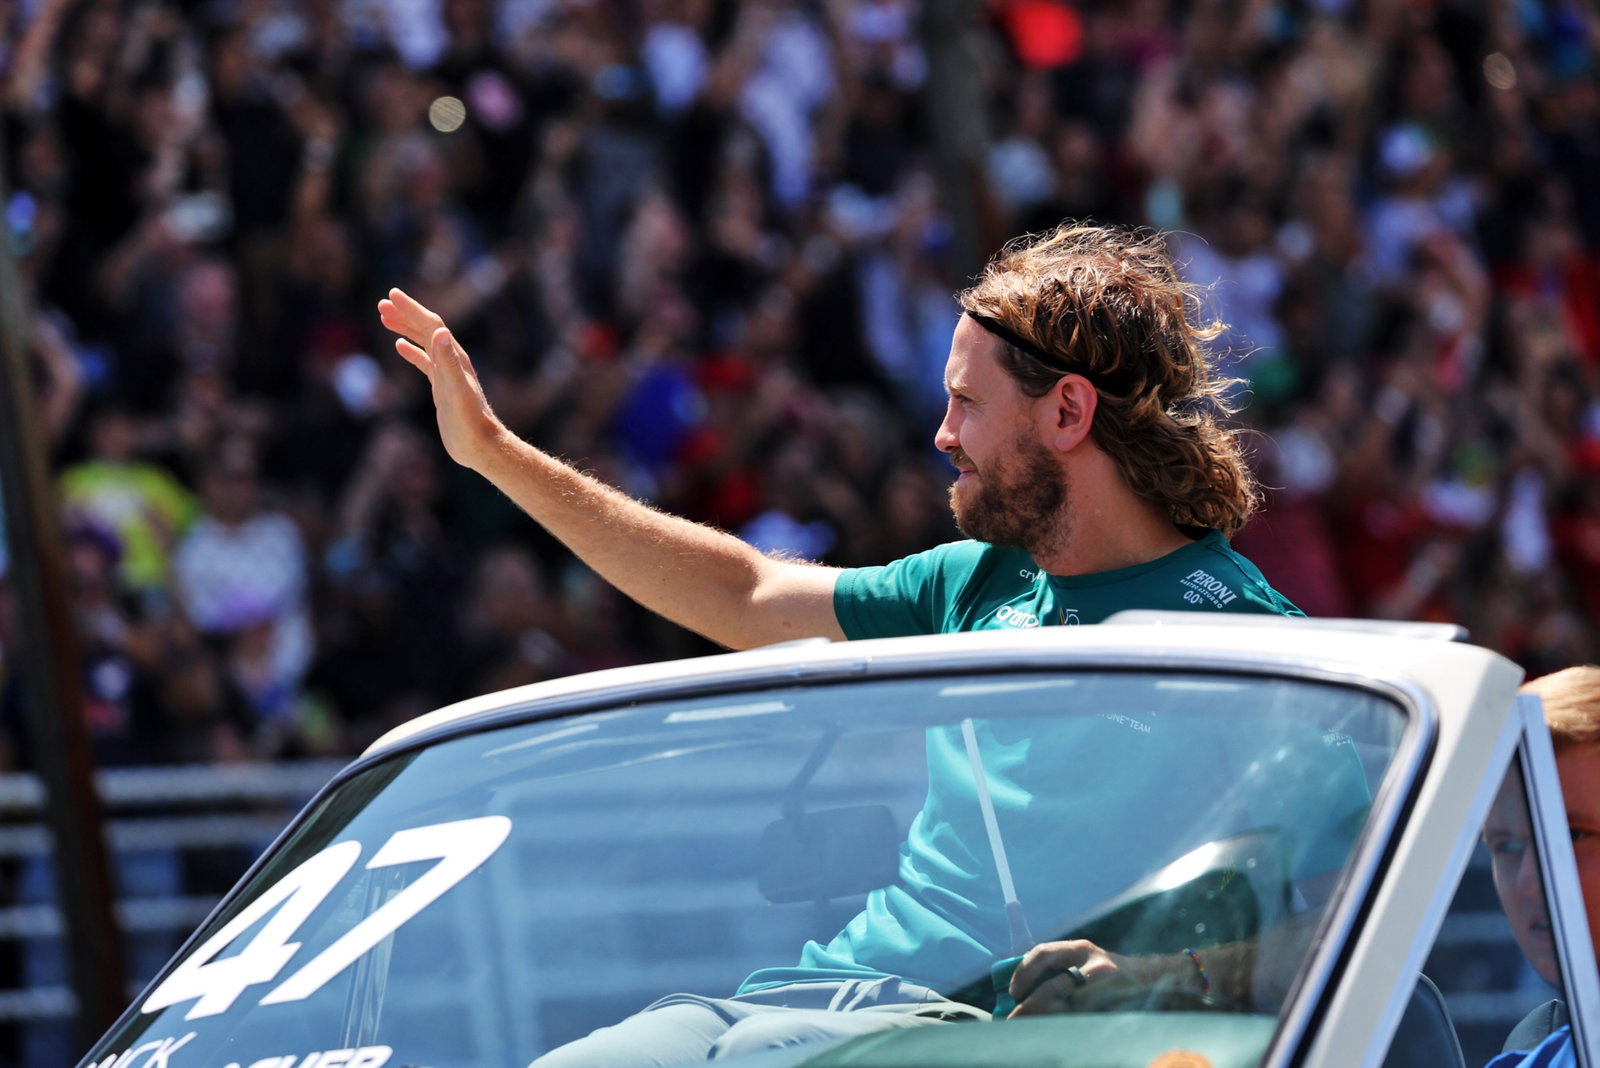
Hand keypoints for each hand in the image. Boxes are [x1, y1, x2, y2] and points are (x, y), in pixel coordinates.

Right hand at [377, 288, 505, 469]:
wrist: (480, 446)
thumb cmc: (470, 422)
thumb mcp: (456, 391)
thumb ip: (448, 362)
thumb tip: (440, 332)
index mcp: (455, 358)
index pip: (431, 324)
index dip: (412, 309)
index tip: (391, 295)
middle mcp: (452, 361)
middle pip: (426, 329)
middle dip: (405, 315)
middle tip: (381, 304)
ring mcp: (447, 373)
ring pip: (424, 343)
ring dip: (405, 328)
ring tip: (384, 318)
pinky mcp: (442, 387)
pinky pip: (425, 362)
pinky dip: (412, 351)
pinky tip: (399, 347)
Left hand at [1006, 939, 1140, 1017]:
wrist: (1150, 981)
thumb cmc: (1106, 974)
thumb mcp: (1084, 961)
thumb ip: (1057, 969)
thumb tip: (1019, 992)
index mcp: (1082, 950)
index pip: (1044, 954)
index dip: (1024, 972)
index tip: (1013, 992)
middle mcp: (1095, 966)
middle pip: (1056, 986)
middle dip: (1031, 1004)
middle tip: (1015, 1018)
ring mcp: (1108, 989)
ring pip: (1069, 1008)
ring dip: (1047, 1019)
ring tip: (1031, 1029)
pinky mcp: (1115, 1009)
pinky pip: (1085, 1020)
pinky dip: (1067, 1027)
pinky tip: (1056, 1033)